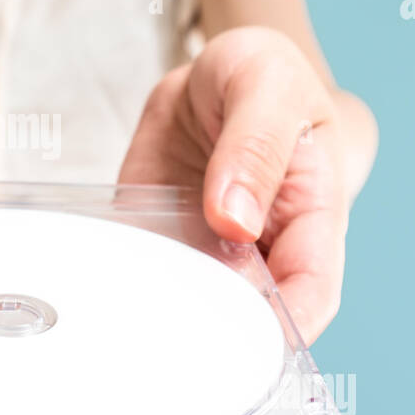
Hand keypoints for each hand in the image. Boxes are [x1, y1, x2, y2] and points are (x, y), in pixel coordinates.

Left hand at [119, 26, 347, 341]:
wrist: (218, 76)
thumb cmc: (267, 79)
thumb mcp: (266, 85)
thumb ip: (256, 147)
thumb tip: (236, 220)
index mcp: (312, 217)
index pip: (311, 292)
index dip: (284, 325)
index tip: (245, 338)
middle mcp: (263, 248)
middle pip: (250, 317)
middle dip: (215, 335)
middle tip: (169, 332)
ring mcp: (212, 251)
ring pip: (193, 306)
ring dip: (164, 317)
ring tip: (131, 317)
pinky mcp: (164, 242)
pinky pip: (145, 273)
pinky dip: (125, 285)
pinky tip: (102, 288)